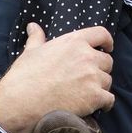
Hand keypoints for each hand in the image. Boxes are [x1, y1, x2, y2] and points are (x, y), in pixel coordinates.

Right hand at [0, 23, 114, 132]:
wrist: (22, 103)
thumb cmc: (25, 76)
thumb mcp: (31, 52)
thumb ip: (37, 38)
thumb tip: (32, 26)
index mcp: (73, 42)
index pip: (101, 34)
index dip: (107, 41)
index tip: (107, 47)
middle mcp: (87, 56)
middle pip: (107, 61)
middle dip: (100, 69)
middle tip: (89, 78)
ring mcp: (92, 77)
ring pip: (107, 81)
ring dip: (101, 87)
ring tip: (88, 94)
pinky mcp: (94, 97)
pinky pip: (109, 99)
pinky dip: (105, 103)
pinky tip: (97, 107)